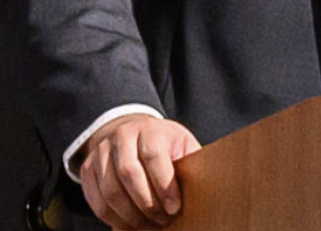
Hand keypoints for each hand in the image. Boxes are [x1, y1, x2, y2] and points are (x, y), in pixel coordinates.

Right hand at [78, 114, 200, 228]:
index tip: (174, 208)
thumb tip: (202, 188)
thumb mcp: (180, 143)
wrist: (129, 130)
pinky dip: (113, 219)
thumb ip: (189, 162)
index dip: (164, 186)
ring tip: (147, 226)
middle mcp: (123, 136)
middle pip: (129, 174)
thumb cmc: (162, 142)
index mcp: (150, 129)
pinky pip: (97, 201)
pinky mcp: (87, 169)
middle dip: (147, 204)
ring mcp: (101, 152)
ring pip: (110, 191)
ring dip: (130, 216)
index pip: (154, 156)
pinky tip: (129, 225)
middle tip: (162, 221)